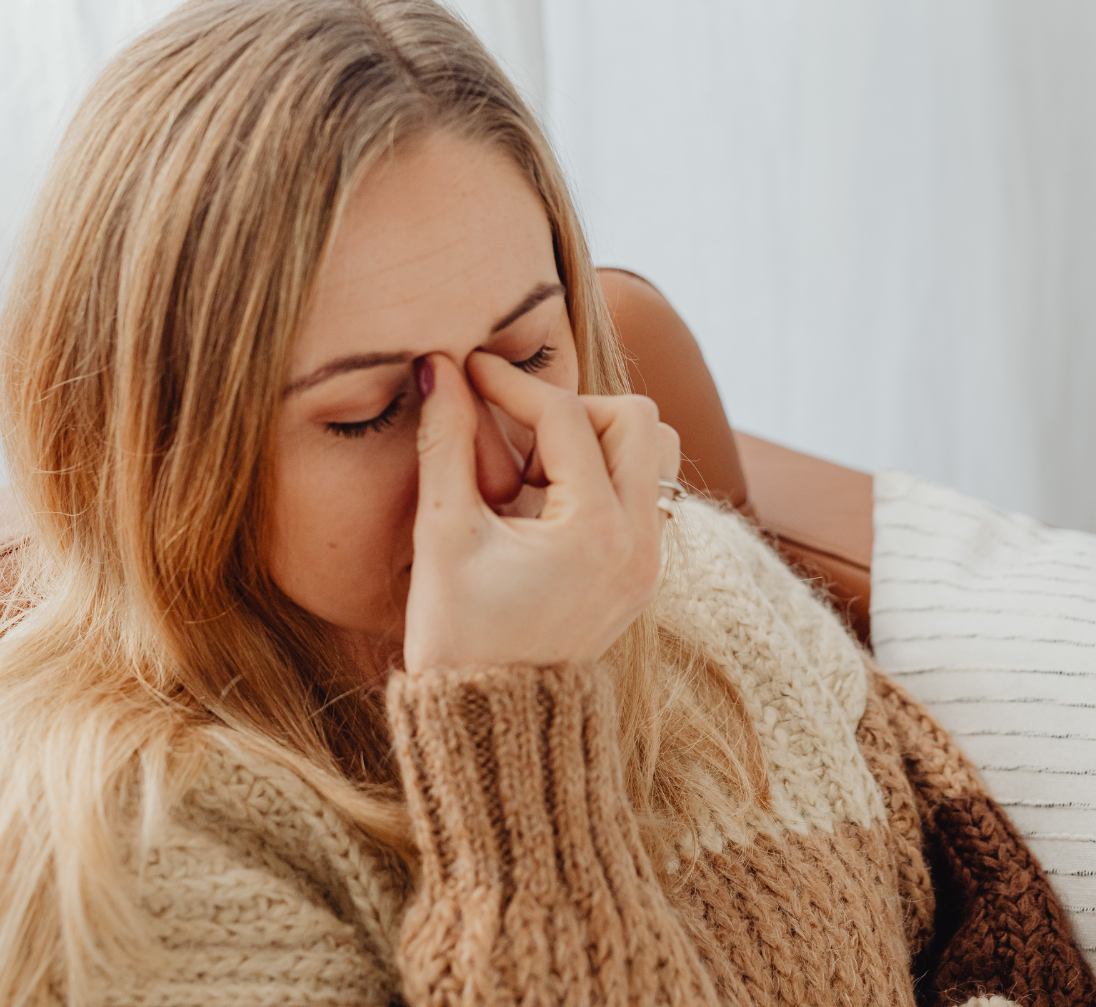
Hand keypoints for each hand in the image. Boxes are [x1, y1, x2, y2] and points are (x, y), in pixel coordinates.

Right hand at [403, 350, 680, 671]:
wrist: (494, 725)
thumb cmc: (459, 637)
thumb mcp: (443, 535)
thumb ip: (445, 442)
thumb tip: (439, 369)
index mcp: (594, 530)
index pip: (565, 416)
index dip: (509, 384)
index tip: (467, 373)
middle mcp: (640, 542)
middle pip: (636, 418)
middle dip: (571, 410)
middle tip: (514, 444)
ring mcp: (650, 560)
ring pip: (656, 452)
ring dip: (600, 441)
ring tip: (538, 475)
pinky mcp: (645, 573)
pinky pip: (648, 492)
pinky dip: (607, 477)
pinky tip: (548, 504)